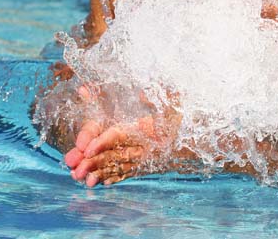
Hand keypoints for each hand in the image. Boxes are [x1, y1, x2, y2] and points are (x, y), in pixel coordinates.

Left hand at [64, 90, 180, 186]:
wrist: (200, 132)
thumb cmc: (183, 110)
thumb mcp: (173, 98)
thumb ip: (157, 93)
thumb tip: (142, 93)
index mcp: (149, 129)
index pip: (122, 135)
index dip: (104, 142)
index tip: (88, 148)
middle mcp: (148, 147)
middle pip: (117, 155)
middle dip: (96, 162)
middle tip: (77, 169)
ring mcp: (149, 157)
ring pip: (122, 166)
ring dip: (102, 173)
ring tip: (85, 180)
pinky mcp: (150, 163)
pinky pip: (131, 172)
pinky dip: (116, 178)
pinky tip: (103, 183)